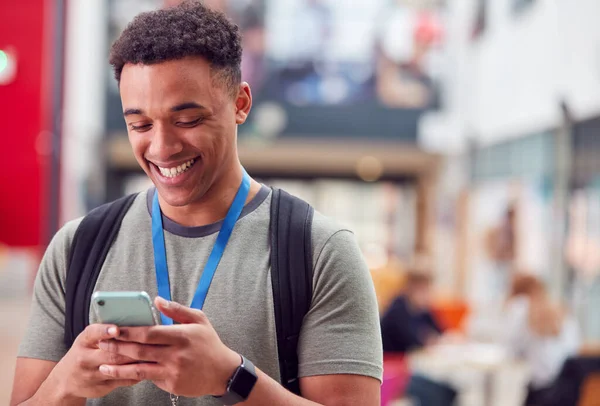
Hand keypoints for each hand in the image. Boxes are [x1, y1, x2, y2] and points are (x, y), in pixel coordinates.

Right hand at [47, 324, 140, 399]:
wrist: (66, 380)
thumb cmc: (84, 352)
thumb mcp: (88, 339)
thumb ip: (104, 331)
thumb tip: (131, 319)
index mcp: (83, 341)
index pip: (93, 334)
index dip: (105, 331)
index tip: (116, 329)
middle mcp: (85, 359)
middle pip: (111, 353)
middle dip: (132, 347)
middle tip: (149, 341)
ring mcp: (92, 375)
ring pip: (119, 368)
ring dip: (137, 361)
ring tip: (152, 353)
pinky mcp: (101, 387)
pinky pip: (123, 381)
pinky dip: (137, 373)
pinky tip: (148, 367)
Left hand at [97, 297, 240, 397]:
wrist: (223, 372)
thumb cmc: (209, 344)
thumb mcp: (199, 320)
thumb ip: (177, 310)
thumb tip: (157, 300)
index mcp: (182, 335)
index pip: (150, 333)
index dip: (129, 331)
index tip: (113, 328)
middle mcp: (176, 354)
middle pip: (140, 350)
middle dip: (118, 347)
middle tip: (102, 343)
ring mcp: (173, 371)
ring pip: (139, 369)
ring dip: (118, 367)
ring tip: (103, 364)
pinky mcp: (171, 384)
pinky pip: (148, 378)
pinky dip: (133, 376)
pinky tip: (121, 373)